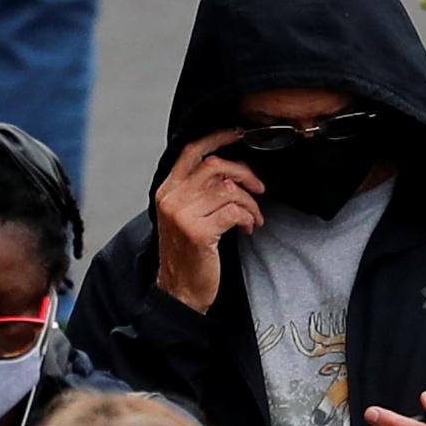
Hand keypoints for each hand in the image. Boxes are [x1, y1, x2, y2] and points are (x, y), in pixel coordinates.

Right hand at [153, 133, 263, 311]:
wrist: (180, 291)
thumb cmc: (188, 254)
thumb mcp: (184, 215)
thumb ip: (197, 190)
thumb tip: (228, 168)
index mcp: (167, 190)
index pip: (192, 151)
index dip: (217, 138)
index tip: (238, 134)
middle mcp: (171, 198)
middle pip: (215, 166)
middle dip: (245, 174)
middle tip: (259, 189)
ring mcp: (183, 215)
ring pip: (229, 190)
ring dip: (250, 204)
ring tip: (253, 218)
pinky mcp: (198, 232)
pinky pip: (235, 212)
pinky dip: (249, 218)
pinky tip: (248, 229)